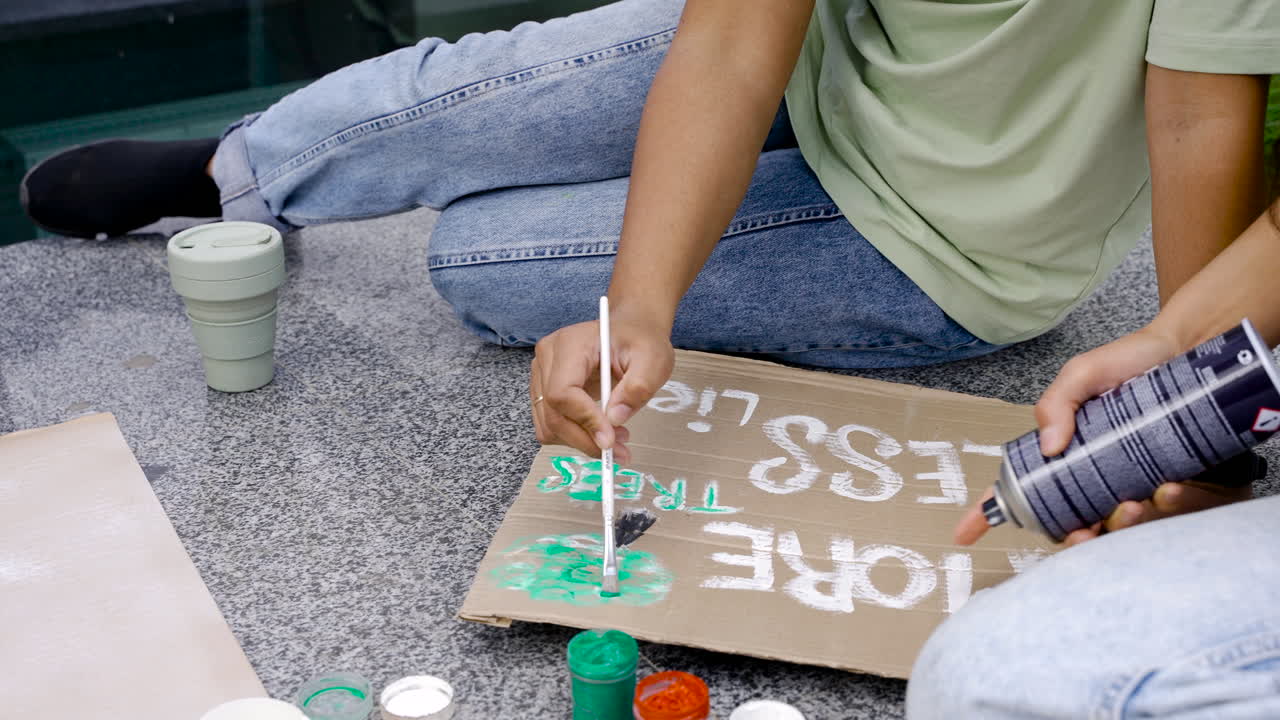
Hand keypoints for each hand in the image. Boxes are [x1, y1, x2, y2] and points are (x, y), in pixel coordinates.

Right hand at [530, 310, 674, 463]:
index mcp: (570, 343)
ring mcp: (542, 374)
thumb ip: (637, 387)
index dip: (585, 420)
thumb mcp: (653, 359)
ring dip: (581, 440)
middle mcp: (548, 357)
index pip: (563, 391)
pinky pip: (551, 424)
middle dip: (585, 439)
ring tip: (615, 438)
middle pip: (553, 413)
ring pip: (549, 425)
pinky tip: (601, 431)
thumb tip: (615, 419)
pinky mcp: (544, 390)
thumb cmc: (640, 340)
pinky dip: (575, 436)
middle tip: (619, 451)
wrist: (629, 331)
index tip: (610, 441)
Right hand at [954, 325, 1250, 545]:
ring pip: (1112, 524)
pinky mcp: (1163, 478)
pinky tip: (1166, 489)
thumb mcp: (1080, 374)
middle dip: (1072, 537)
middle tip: (1084, 533)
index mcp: (1059, 451)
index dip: (985, 513)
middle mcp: (1088, 471)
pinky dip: (1161, 507)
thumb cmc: (1126, 360)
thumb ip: (1056, 404)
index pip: (1016, 486)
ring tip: (1131, 507)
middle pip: (1067, 520)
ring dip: (1118, 526)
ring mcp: (1125, 478)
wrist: (1186, 350)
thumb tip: (1049, 448)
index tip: (963, 535)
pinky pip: (1160, 509)